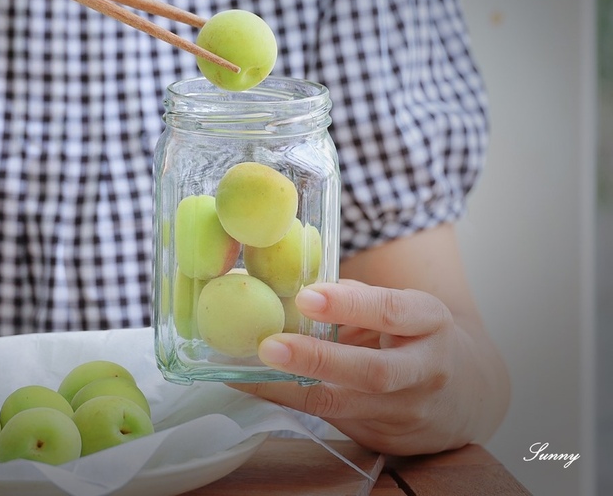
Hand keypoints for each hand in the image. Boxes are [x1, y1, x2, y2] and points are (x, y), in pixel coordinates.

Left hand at [231, 279, 485, 455]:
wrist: (468, 394)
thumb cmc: (415, 337)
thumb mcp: (401, 308)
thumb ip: (355, 298)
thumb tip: (287, 282)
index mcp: (429, 320)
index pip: (391, 311)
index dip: (348, 305)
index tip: (306, 296)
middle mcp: (425, 369)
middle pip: (372, 370)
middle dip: (318, 359)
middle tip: (270, 345)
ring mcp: (409, 409)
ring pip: (348, 406)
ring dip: (294, 389)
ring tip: (251, 371)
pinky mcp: (388, 438)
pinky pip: (334, 421)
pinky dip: (294, 403)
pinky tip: (259, 387)